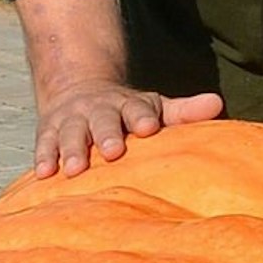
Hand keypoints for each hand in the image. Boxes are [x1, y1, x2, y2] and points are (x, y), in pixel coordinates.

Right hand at [32, 78, 221, 177]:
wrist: (81, 89)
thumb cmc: (129, 110)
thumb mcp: (156, 106)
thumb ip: (185, 111)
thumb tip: (218, 104)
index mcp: (129, 104)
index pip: (138, 109)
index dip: (142, 117)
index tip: (149, 127)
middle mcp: (100, 109)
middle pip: (103, 120)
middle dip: (107, 135)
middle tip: (113, 152)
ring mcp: (73, 120)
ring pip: (72, 133)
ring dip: (73, 150)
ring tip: (75, 170)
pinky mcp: (49, 132)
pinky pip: (44, 144)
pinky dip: (44, 157)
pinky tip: (44, 173)